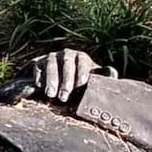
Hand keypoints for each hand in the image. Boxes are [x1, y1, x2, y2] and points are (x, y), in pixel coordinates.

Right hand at [0, 50, 117, 103]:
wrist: (58, 76)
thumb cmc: (80, 81)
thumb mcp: (92, 79)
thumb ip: (103, 77)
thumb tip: (113, 74)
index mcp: (82, 58)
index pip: (83, 62)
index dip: (82, 72)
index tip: (81, 85)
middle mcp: (67, 55)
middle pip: (66, 63)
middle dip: (65, 80)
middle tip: (64, 96)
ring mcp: (51, 58)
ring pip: (51, 65)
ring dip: (51, 80)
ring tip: (50, 94)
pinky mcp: (38, 63)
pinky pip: (38, 68)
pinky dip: (38, 77)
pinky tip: (39, 87)